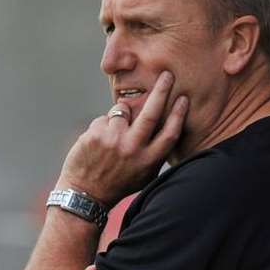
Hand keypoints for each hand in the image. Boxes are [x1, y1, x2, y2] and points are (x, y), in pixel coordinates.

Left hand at [56, 71, 187, 206]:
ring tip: (112, 137)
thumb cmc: (118, 183)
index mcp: (148, 160)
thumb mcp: (144, 175)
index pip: (169, 133)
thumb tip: (167, 126)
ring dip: (120, 116)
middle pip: (152, 113)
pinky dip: (102, 127)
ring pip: (122, 110)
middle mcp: (133, 148)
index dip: (178, 114)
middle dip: (162, 91)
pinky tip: (97, 145)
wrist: (85, 194)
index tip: (183, 98)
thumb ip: (155, 153)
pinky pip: (103, 118)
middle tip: (166, 75)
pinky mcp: (95, 135)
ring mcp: (113, 140)